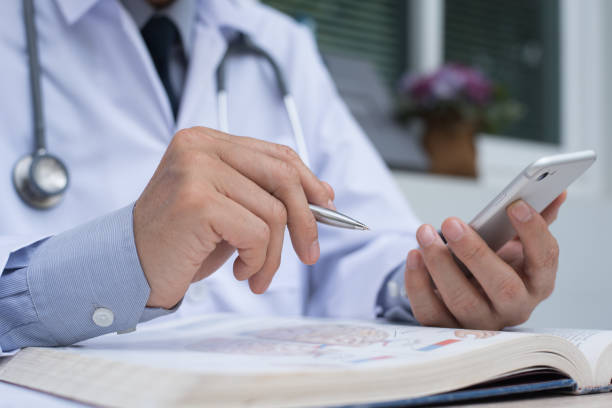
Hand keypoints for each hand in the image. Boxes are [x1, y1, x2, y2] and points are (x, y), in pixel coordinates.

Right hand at [133, 127, 333, 308]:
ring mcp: (196, 170)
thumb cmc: (182, 240)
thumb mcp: (230, 208)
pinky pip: (256, 233)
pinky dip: (258, 260)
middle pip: (282, 176)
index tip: (326, 207)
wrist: (130, 268)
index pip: (276, 154)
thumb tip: (323, 193)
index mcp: (207, 141)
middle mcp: (199, 147)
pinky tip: (240, 271)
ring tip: (256, 272)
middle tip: (309, 254)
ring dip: (274, 254)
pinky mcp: (197, 201)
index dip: (309, 181)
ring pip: (273, 212)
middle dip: (306, 219)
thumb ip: (267, 193)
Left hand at [405, 192, 566, 329]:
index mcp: (537, 282)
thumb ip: (534, 218)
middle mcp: (513, 308)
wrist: (467, 293)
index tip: (515, 205)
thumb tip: (556, 192)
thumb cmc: (495, 263)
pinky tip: (413, 256)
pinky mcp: (446, 327)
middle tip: (452, 222)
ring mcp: (479, 322)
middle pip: (502, 287)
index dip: (533, 233)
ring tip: (424, 232)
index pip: (545, 260)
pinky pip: (430, 311)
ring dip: (440, 263)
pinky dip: (418, 283)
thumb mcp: (515, 244)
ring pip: (462, 300)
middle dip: (475, 252)